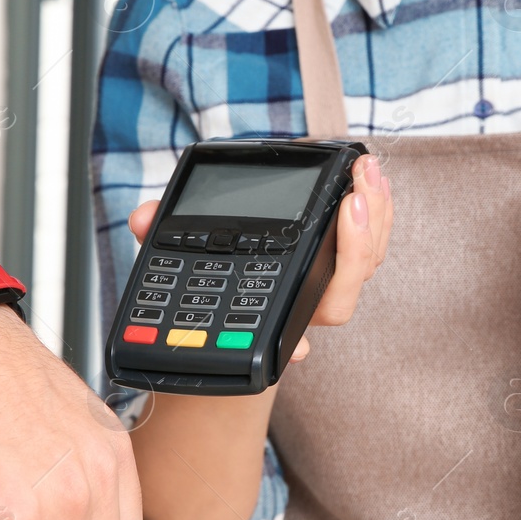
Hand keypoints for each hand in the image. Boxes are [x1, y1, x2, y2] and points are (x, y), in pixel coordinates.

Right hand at [127, 152, 393, 361]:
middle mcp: (307, 301)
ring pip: (368, 261)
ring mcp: (330, 278)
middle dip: (357, 244)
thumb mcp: (177, 254)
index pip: (291, 330)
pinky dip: (378, 207)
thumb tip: (142, 219)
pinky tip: (372, 176)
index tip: (301, 348)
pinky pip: (374, 238)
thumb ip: (157, 236)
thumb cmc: (210, 271)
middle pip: (346, 288)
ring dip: (376, 214)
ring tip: (368, 171)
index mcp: (272, 311)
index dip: (297, 342)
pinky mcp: (348, 253)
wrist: (236, 291)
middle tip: (353, 198)